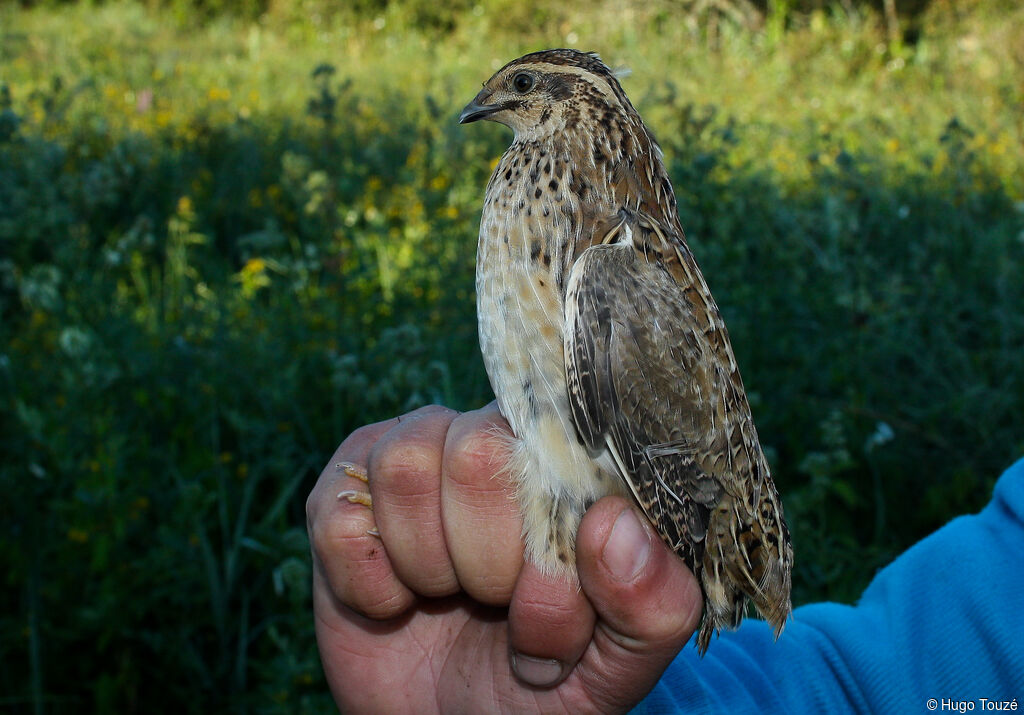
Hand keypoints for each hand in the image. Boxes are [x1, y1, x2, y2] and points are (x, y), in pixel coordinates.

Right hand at [306, 403, 702, 712]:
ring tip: (445, 597)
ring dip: (427, 568)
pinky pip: (341, 518)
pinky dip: (369, 586)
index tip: (554, 610)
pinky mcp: (343, 490)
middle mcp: (490, 439)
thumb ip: (650, 603)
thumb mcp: (616, 665)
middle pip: (477, 453)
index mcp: (567, 466)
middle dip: (488, 564)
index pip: (564, 457)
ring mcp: (413, 453)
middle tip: (495, 605)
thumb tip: (614, 521)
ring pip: (405, 469)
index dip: (551, 551)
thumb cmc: (540, 689)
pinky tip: (394, 602)